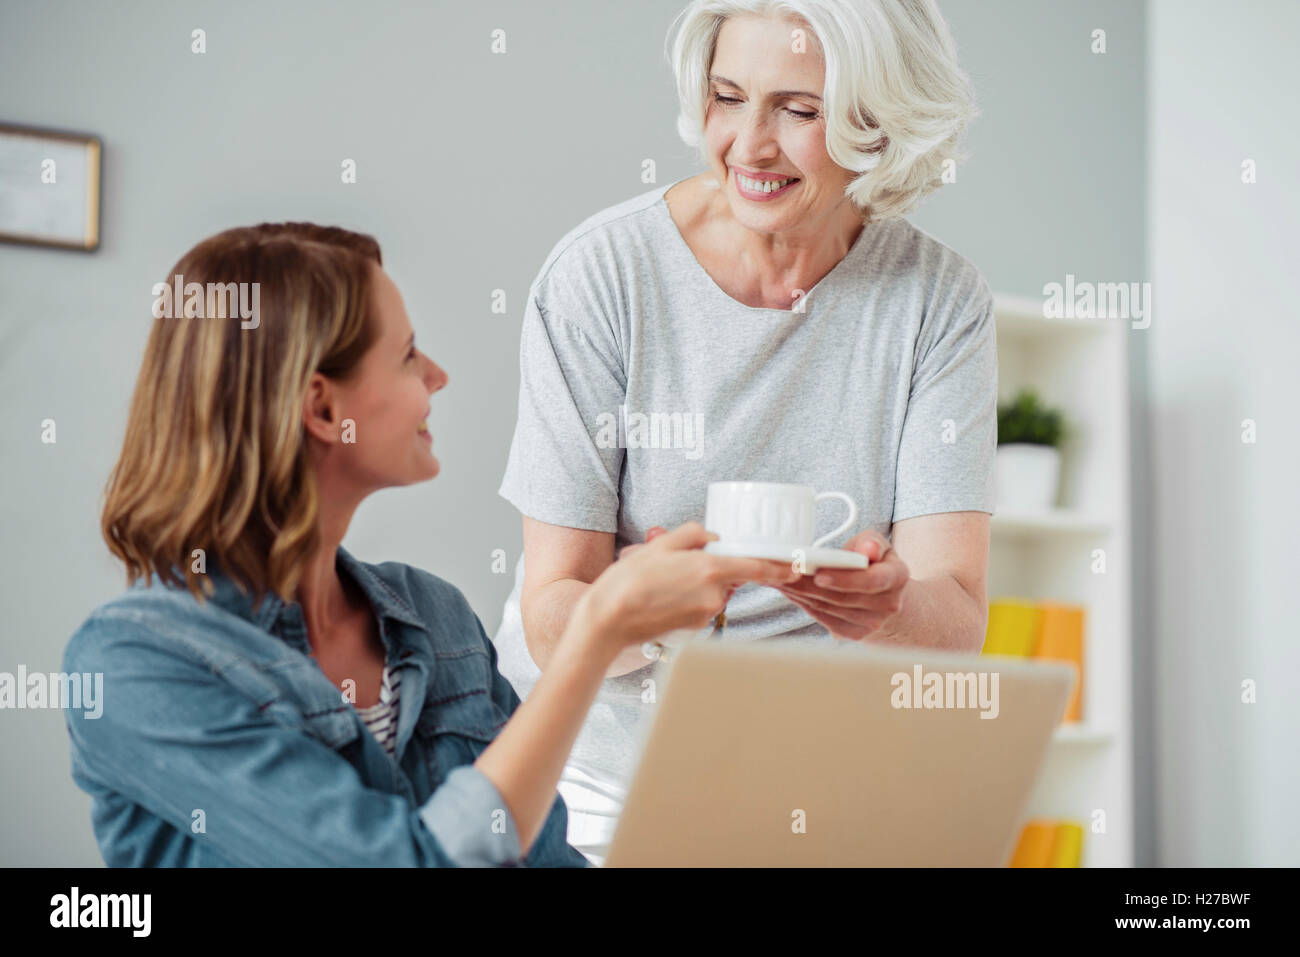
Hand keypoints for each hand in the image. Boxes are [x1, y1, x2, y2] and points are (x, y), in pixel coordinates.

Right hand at [580, 522, 798, 650]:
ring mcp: (705, 615)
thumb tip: (710, 537)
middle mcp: (714, 595)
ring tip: (664, 582)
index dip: (779, 567)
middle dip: (715, 569)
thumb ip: (692, 535)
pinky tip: (663, 597)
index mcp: (709, 570)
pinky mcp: (694, 629)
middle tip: (680, 567)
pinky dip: (689, 599)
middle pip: (730, 578)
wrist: (607, 621)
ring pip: (713, 592)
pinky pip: (701, 607)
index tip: (794, 566)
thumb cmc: (629, 582)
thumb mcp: (660, 545)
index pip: (757, 568)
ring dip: (699, 584)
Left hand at [776, 529, 908, 640]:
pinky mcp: (852, 633)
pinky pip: (821, 616)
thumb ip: (871, 542)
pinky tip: (787, 589)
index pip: (872, 581)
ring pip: (827, 607)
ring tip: (777, 577)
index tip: (819, 575)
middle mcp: (887, 605)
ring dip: (798, 592)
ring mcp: (870, 624)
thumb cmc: (877, 564)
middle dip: (808, 584)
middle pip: (842, 597)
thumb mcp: (878, 545)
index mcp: (897, 578)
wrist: (887, 598)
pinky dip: (801, 602)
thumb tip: (868, 550)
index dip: (844, 579)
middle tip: (783, 571)